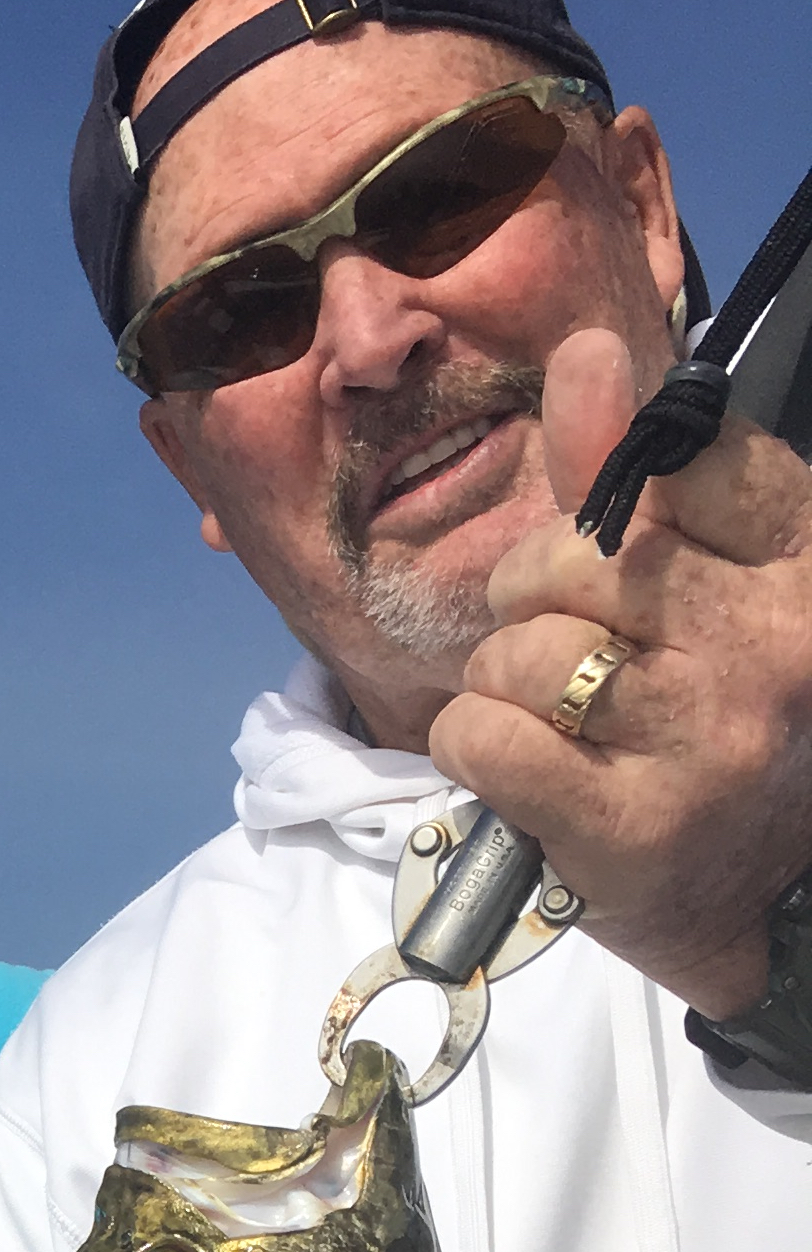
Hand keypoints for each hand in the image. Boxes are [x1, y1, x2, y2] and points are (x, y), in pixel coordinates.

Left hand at [430, 327, 811, 1020]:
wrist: (765, 898)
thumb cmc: (723, 723)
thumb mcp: (708, 585)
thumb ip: (637, 475)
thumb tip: (591, 352)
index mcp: (802, 566)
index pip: (688, 460)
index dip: (614, 497)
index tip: (617, 553)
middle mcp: (770, 646)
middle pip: (577, 559)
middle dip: (533, 601)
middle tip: (565, 652)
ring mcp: (706, 741)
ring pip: (521, 654)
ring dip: (503, 684)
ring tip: (555, 720)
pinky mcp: (632, 829)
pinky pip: (484, 739)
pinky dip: (473, 748)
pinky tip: (518, 769)